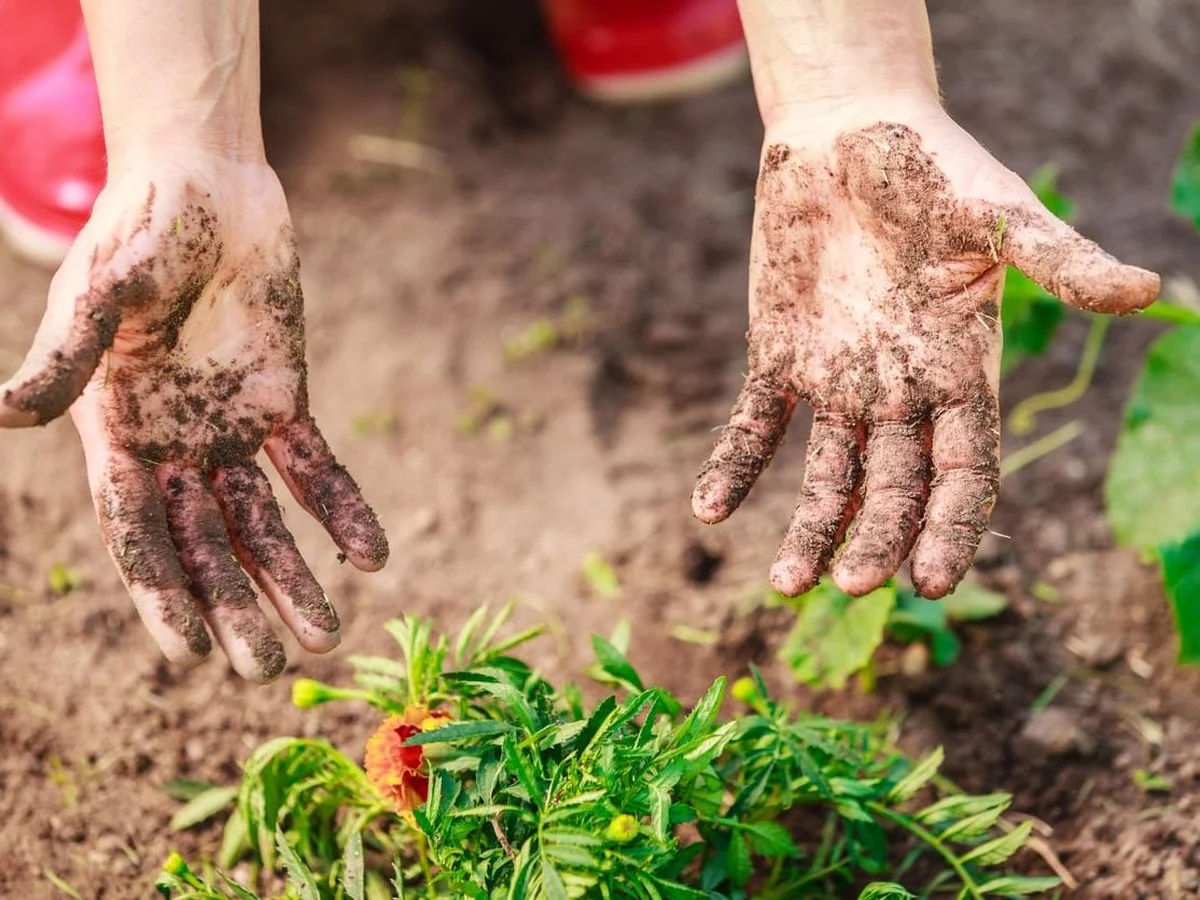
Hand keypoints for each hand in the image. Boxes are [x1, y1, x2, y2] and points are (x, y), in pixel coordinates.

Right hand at [0, 157, 387, 680]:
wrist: (208, 185)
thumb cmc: (141, 230)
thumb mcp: (99, 292)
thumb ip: (66, 356)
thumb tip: (4, 413)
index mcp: (115, 434)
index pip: (137, 533)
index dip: (162, 592)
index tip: (191, 655)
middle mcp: (171, 445)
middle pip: (204, 546)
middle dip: (235, 608)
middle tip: (270, 670)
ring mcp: (228, 429)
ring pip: (261, 523)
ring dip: (293, 579)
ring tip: (327, 636)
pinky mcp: (281, 403)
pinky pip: (314, 469)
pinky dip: (340, 511)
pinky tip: (372, 557)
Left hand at [692, 109, 1158, 598]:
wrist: (845, 128)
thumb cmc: (931, 163)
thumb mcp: (995, 212)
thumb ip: (1058, 258)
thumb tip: (1149, 291)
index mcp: (961, 371)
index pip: (964, 472)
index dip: (950, 527)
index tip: (928, 579)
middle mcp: (901, 392)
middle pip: (894, 489)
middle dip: (875, 539)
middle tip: (850, 586)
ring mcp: (838, 381)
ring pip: (828, 476)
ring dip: (809, 529)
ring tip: (784, 582)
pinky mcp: (779, 359)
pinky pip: (755, 426)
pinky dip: (734, 467)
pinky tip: (709, 510)